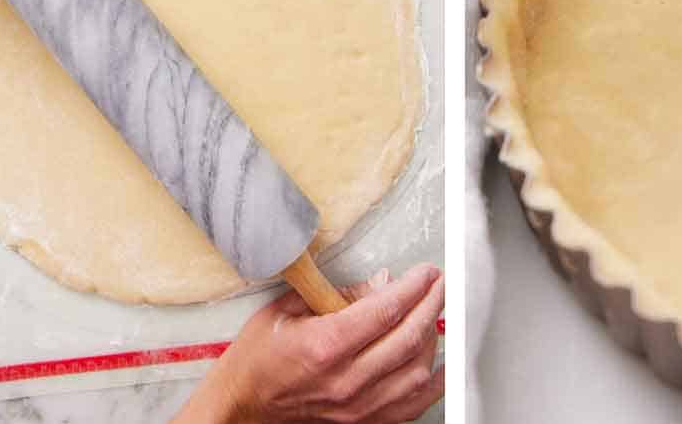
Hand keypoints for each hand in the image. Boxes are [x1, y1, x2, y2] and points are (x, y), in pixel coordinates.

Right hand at [175, 264, 444, 423]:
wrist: (242, 406)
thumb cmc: (258, 359)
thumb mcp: (287, 310)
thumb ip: (336, 294)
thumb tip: (379, 283)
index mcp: (324, 346)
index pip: (385, 310)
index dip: (413, 286)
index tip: (425, 272)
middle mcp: (345, 380)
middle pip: (407, 337)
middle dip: (430, 304)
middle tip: (438, 285)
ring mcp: (357, 406)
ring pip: (416, 372)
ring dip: (432, 338)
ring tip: (431, 315)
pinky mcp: (363, 422)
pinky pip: (412, 405)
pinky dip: (433, 382)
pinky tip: (439, 362)